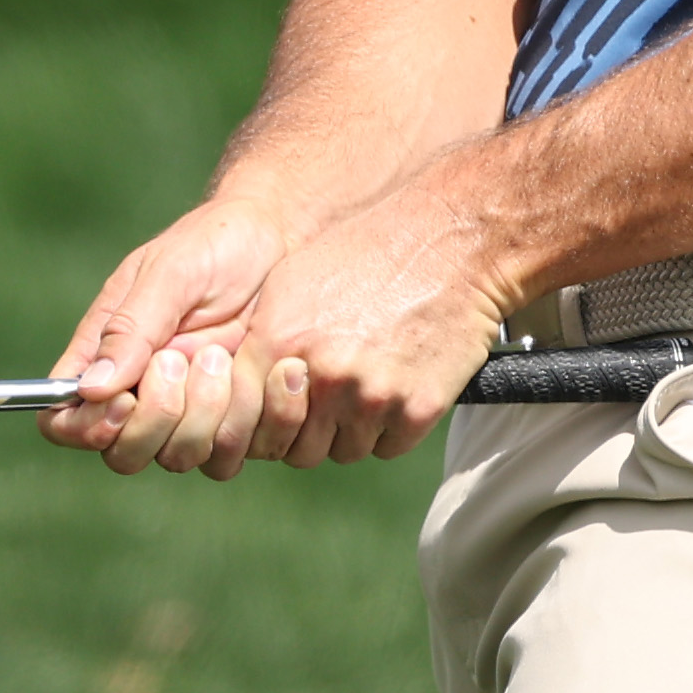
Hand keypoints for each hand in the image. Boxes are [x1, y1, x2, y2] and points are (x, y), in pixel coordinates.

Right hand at [40, 200, 285, 475]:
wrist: (286, 239)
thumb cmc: (217, 243)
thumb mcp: (170, 271)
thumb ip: (131, 327)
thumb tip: (90, 389)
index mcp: (106, 356)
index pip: (64, 420)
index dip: (85, 428)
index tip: (123, 401)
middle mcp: (141, 392)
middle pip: (121, 453)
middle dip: (152, 421)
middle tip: (177, 362)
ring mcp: (188, 410)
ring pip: (175, 458)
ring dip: (200, 417)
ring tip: (220, 356)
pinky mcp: (233, 419)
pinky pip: (226, 457)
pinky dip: (241, 426)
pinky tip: (255, 376)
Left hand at [227, 170, 515, 467]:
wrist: (450, 241)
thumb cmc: (368, 252)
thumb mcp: (293, 280)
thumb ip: (263, 338)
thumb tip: (241, 386)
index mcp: (280, 342)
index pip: (244, 424)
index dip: (258, 425)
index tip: (275, 414)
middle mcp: (322, 376)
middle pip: (294, 448)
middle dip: (307, 432)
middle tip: (328, 401)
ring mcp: (371, 397)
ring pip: (344, 450)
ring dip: (351, 429)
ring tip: (368, 380)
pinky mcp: (417, 410)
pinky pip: (389, 445)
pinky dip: (392, 426)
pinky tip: (398, 382)